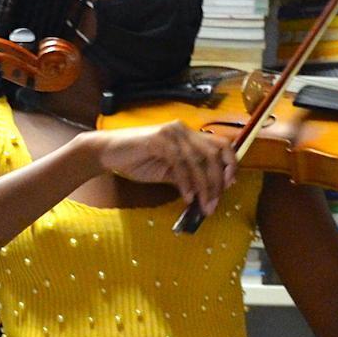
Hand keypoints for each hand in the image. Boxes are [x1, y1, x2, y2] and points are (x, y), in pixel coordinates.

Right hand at [87, 121, 237, 218]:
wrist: (107, 153)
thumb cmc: (136, 161)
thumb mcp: (168, 171)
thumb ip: (188, 176)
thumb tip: (209, 191)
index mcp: (188, 134)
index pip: (220, 144)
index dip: (230, 164)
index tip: (229, 185)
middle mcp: (183, 129)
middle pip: (213, 153)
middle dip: (218, 181)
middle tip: (215, 204)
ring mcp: (171, 133)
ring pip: (198, 160)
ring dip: (204, 186)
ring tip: (204, 206)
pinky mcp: (159, 140)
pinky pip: (180, 164)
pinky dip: (186, 183)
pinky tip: (187, 197)